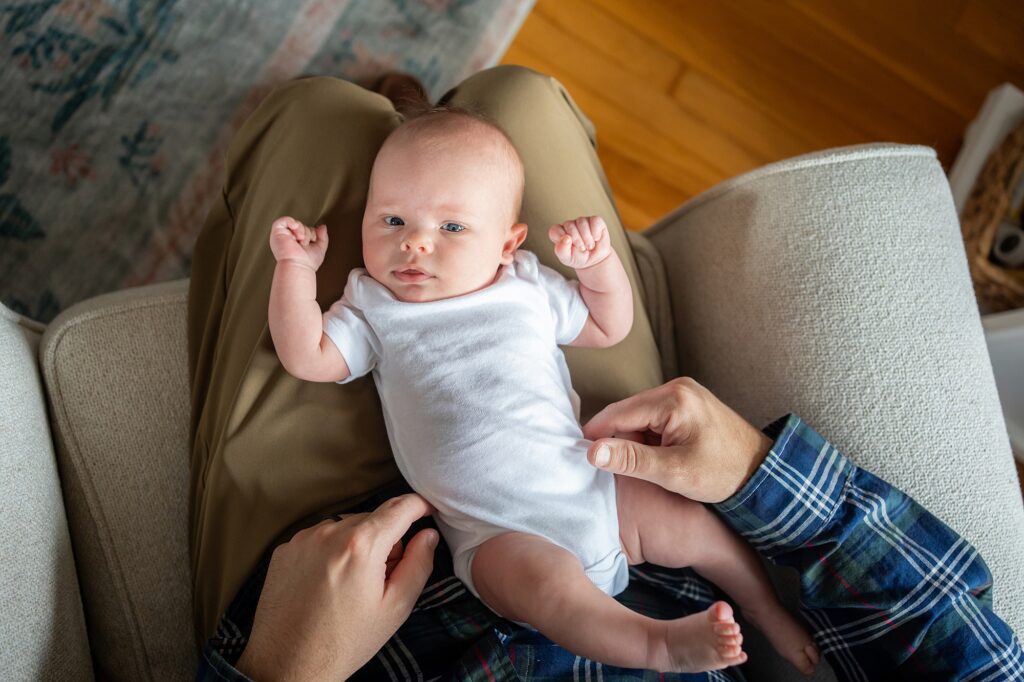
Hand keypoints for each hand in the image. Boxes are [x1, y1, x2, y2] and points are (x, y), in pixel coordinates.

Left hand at [235, 494, 437, 680]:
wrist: (288, 665)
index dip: (420, 506)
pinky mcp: (285, 549)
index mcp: (361, 545)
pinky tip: (327, 584)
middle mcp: (329, 532)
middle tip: (383, 577)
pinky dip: (330, 552)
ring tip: (351, 585)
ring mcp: (302, 539)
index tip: (429, 511)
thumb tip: (428, 535)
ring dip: (356, 544)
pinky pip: (319, 539)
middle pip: (372, 519)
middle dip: (385, 539)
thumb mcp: (395, 608)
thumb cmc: (344, 641)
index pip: (400, 506)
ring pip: (345, 527)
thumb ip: (418, 564)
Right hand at [269, 216, 328, 270]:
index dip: (312, 233)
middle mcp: (288, 239)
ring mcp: (282, 235)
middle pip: (302, 226)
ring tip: (300, 241)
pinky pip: (284, 220)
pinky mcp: (277, 232)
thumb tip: (322, 227)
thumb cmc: (307, 263)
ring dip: (302, 231)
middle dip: (308, 233)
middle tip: (305, 244)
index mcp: (296, 243)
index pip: (306, 230)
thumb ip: (322, 237)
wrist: (298, 266)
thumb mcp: (320, 248)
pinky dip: (292, 222)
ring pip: (296, 223)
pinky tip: (296, 233)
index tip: (312, 242)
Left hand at [549, 215, 611, 269]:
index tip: (570, 247)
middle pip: (569, 225)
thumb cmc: (578, 258)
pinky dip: (596, 232)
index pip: (555, 230)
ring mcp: (582, 221)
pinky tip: (596, 238)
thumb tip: (566, 238)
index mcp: (559, 233)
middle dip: (577, 240)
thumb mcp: (567, 258)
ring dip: (587, 237)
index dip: (562, 238)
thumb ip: (561, 250)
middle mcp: (569, 225)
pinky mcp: (595, 221)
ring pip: (582, 222)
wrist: (595, 260)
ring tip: (589, 246)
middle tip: (582, 249)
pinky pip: (595, 221)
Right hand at [581, 378, 772, 502]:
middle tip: (606, 468)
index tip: (579, 456)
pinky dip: (646, 438)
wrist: (762, 473)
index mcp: (673, 399)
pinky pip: (653, 418)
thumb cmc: (723, 474)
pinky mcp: (687, 404)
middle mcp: (677, 388)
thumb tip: (592, 452)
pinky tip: (650, 458)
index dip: (596, 435)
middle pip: (627, 412)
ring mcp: (683, 394)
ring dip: (631, 440)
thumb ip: (631, 460)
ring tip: (633, 467)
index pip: (618, 413)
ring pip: (638, 416)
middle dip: (615, 439)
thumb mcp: (674, 472)